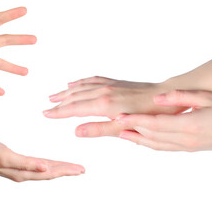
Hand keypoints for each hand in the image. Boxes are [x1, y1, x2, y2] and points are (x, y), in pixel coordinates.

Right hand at [0, 138, 84, 181]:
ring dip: (59, 168)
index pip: (50, 172)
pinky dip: (48, 164)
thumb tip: (46, 169)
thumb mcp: (6, 156)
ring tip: (71, 168)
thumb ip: (26, 164)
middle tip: (82, 170)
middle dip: (67, 171)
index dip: (66, 170)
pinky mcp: (17, 162)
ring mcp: (21, 169)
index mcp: (24, 172)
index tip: (80, 170)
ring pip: (45, 170)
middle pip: (51, 172)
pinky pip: (38, 165)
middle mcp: (24, 173)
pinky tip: (50, 164)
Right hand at [43, 76, 186, 136]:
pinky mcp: (114, 82)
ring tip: (53, 96)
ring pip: (81, 87)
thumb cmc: (148, 114)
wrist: (166, 96)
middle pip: (74, 97)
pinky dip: (80, 82)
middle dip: (59, 103)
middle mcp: (103, 91)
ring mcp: (108, 85)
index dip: (58, 112)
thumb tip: (76, 132)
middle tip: (45, 107)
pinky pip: (92, 79)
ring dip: (66, 92)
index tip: (45, 114)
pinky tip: (74, 83)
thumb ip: (99, 129)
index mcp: (103, 104)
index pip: (74, 108)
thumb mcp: (124, 127)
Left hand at [117, 90, 211, 150]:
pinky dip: (148, 143)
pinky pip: (163, 148)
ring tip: (121, 133)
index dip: (135, 120)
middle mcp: (185, 139)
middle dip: (131, 128)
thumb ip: (180, 96)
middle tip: (114, 122)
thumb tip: (157, 98)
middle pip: (151, 134)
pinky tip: (140, 140)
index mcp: (189, 125)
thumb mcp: (206, 97)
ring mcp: (186, 146)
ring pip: (155, 143)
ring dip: (136, 138)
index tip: (120, 117)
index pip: (155, 123)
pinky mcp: (188, 148)